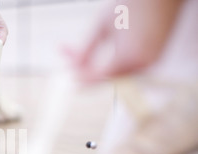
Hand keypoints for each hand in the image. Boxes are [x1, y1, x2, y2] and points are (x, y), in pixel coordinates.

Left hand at [66, 0, 183, 81]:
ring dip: (96, 69)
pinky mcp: (154, 59)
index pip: (100, 76)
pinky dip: (111, 65)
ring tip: (76, 56)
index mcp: (130, 55)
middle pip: (106, 77)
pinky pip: (128, 70)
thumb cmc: (133, 3)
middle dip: (85, 70)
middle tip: (67, 58)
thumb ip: (86, 49)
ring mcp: (151, 63)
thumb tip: (74, 67)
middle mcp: (143, 63)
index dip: (82, 78)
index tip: (69, 78)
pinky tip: (96, 58)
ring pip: (116, 75)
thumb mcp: (102, 24)